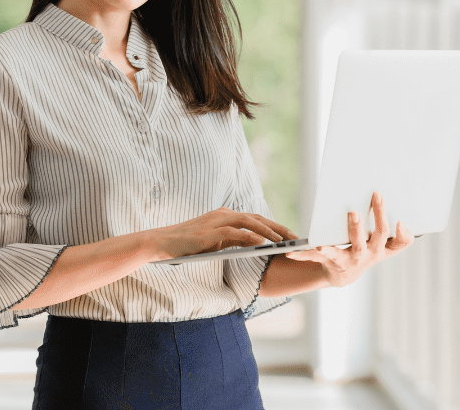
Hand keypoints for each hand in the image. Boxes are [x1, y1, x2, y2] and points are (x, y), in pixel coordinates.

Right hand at [151, 207, 297, 261]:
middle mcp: (223, 214)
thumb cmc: (189, 245)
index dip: (274, 226)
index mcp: (225, 215)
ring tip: (284, 241)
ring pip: (250, 222)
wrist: (164, 243)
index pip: (255, 219)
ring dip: (269, 231)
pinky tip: (263, 244)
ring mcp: (217, 221)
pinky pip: (236, 233)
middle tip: (295, 238)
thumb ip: (233, 240)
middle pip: (257, 218)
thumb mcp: (215, 241)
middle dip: (278, 227)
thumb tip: (254, 244)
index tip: (289, 236)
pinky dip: (251, 237)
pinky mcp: (211, 232)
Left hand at [286, 191, 413, 286]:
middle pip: (363, 242)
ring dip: (330, 249)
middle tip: (352, 212)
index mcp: (379, 249)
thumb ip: (400, 239)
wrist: (344, 274)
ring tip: (320, 245)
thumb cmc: (367, 252)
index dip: (400, 234)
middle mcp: (364, 256)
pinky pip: (312, 257)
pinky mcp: (327, 261)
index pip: (394, 242)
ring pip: (337, 254)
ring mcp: (345, 260)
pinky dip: (301, 254)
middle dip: (357, 228)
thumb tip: (404, 224)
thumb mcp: (385, 248)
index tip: (400, 221)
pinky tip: (290, 251)